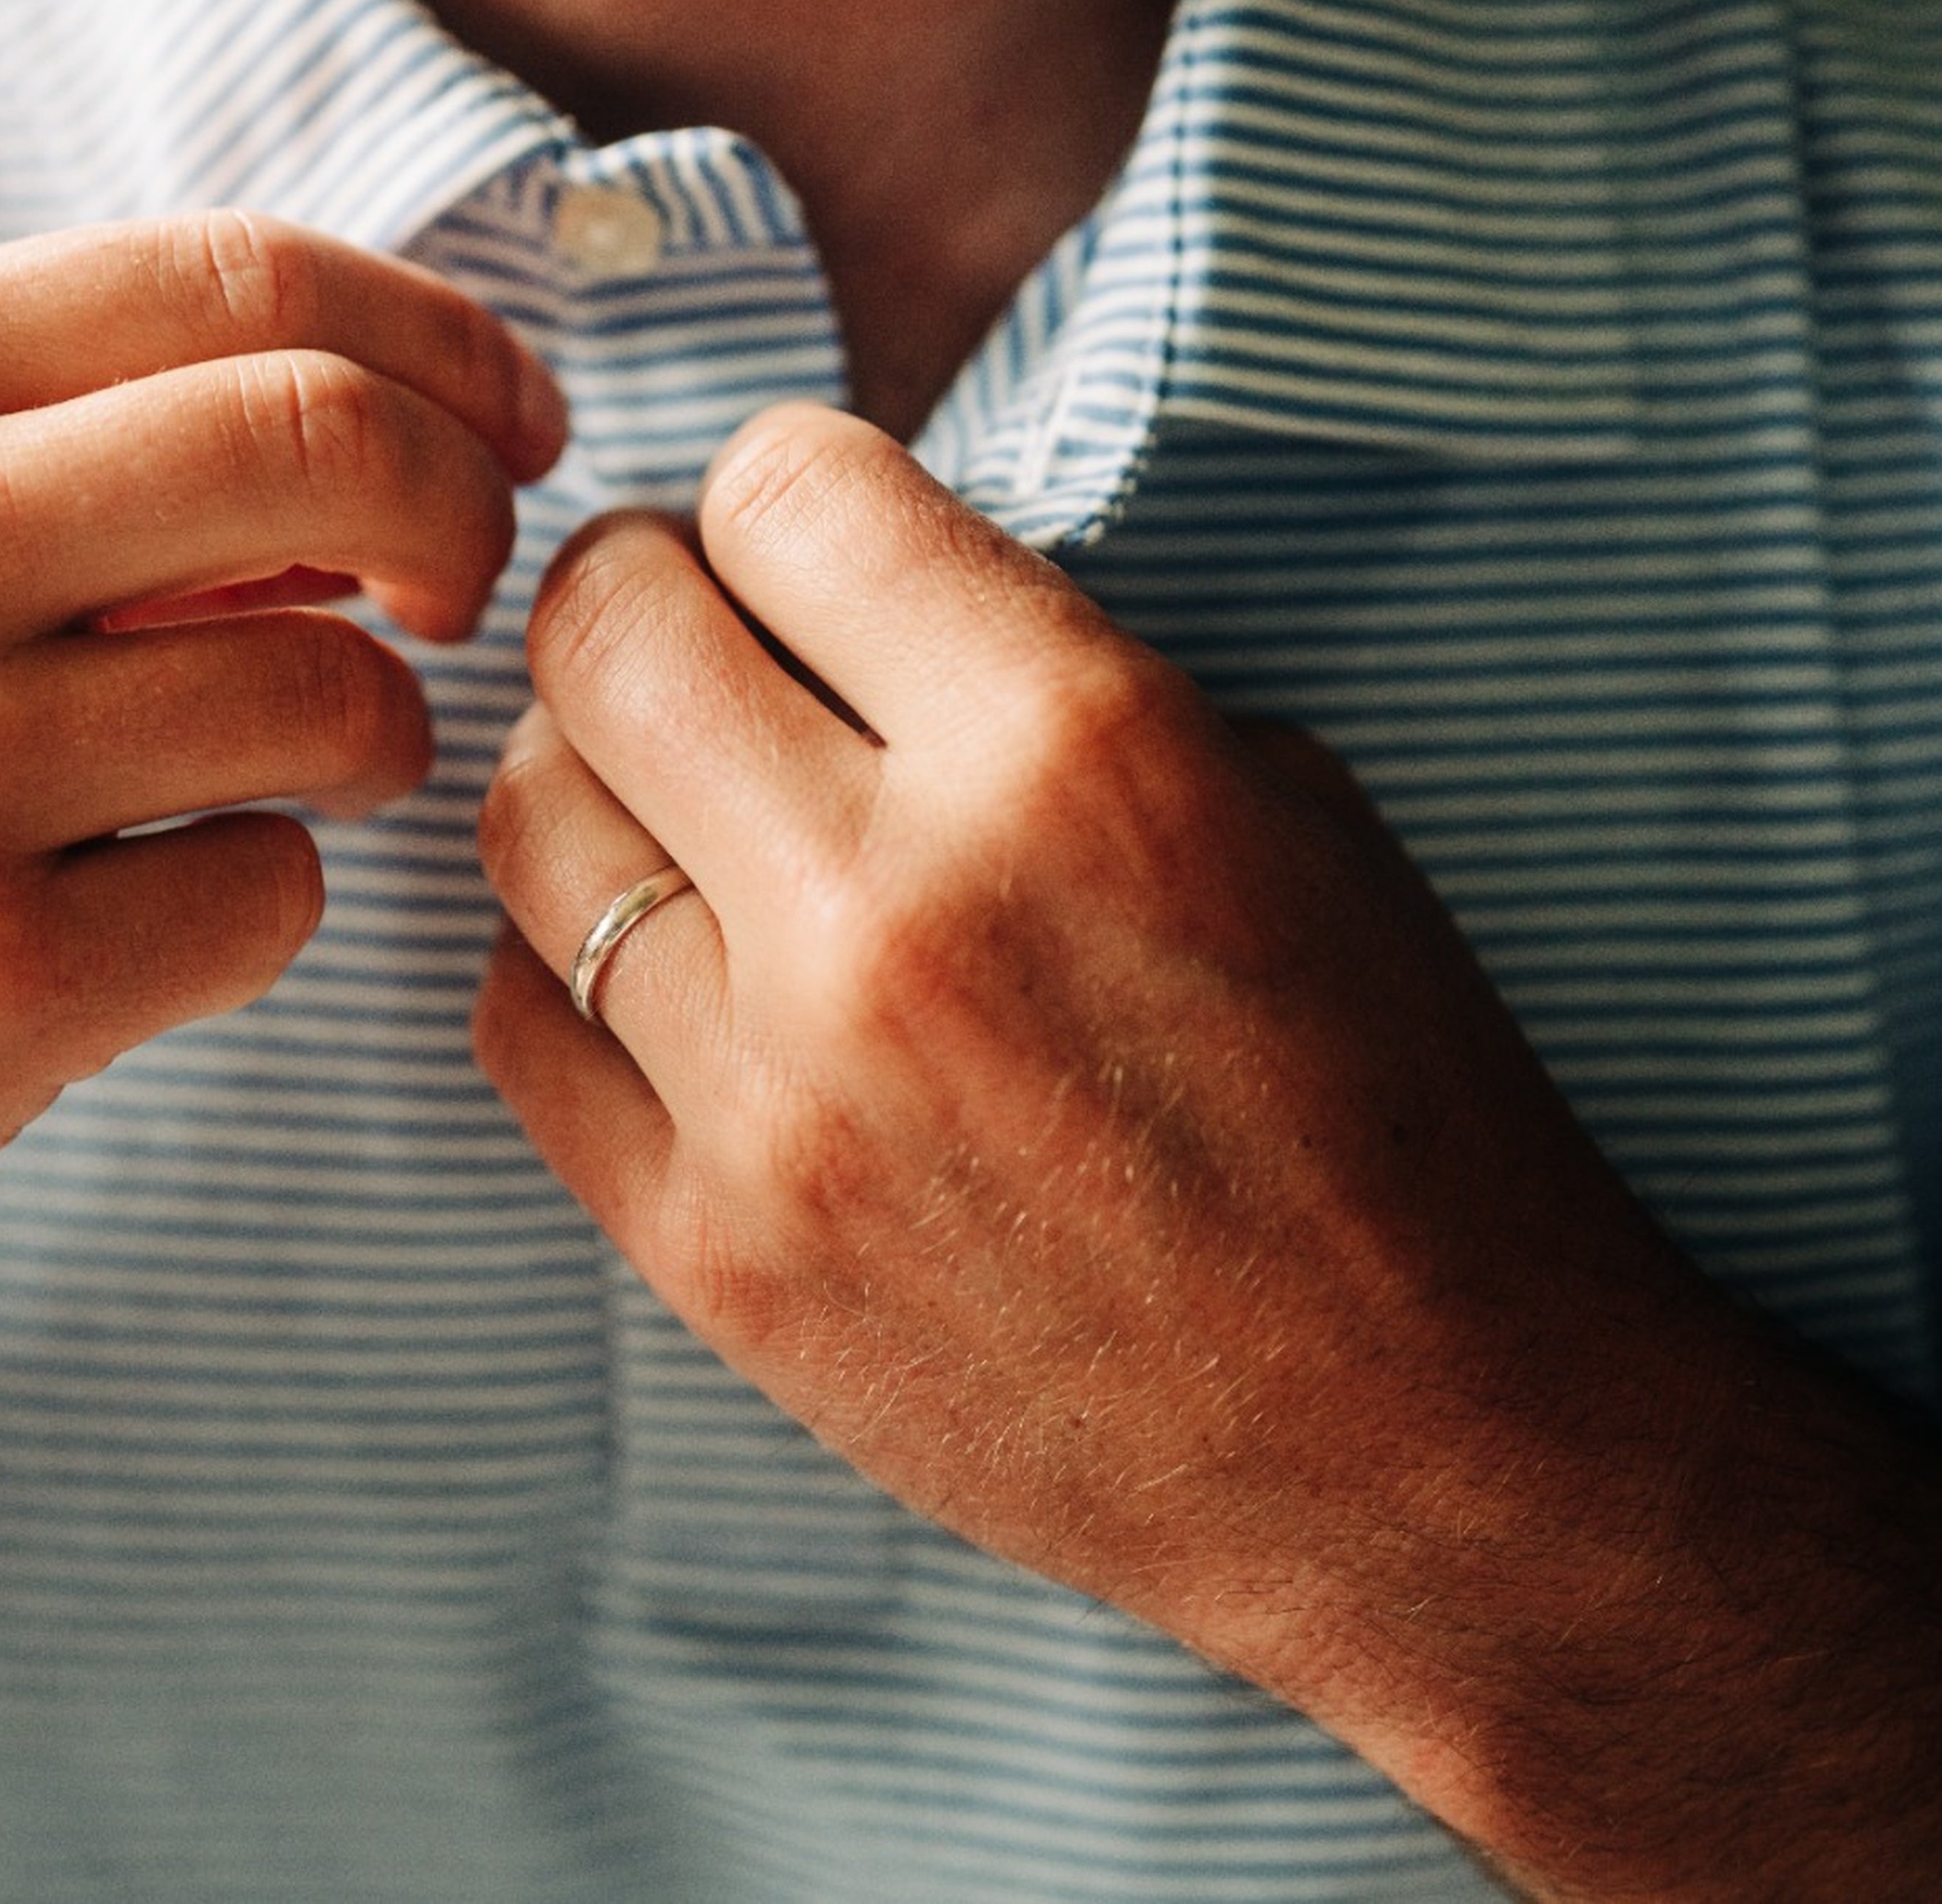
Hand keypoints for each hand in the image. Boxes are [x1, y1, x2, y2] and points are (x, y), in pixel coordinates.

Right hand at [0, 213, 562, 1338]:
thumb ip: (71, 418)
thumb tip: (407, 393)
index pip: (245, 277)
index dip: (443, 343)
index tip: (511, 421)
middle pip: (328, 441)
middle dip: (462, 512)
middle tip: (459, 590)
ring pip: (336, 691)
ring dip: (379, 734)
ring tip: (294, 766)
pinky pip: (274, 893)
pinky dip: (268, 901)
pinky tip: (155, 914)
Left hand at [472, 403, 1762, 1794]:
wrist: (1426, 1452)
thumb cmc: (1389, 1108)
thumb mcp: (1282, 801)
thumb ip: (1043, 674)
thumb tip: (838, 606)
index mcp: (1069, 751)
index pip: (783, 488)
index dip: (783, 491)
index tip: (804, 542)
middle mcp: (893, 905)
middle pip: (600, 629)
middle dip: (639, 594)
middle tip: (697, 636)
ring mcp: (778, 1096)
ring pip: (524, 818)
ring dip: (592, 775)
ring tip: (679, 804)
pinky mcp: (713, 1255)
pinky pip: (515, 1028)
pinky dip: (568, 966)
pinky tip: (669, 971)